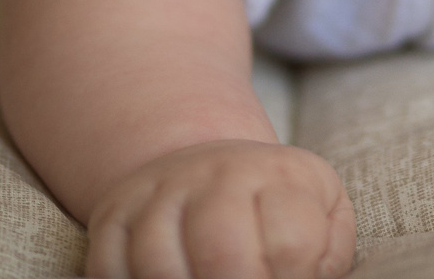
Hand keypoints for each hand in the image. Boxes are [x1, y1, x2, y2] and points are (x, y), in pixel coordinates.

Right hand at [84, 139, 355, 278]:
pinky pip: (108, 267)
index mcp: (278, 175)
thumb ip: (325, 255)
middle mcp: (214, 174)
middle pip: (221, 253)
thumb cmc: (277, 209)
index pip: (290, 244)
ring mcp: (158, 191)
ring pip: (157, 264)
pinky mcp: (113, 212)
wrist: (206, 166)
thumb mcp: (322, 216)